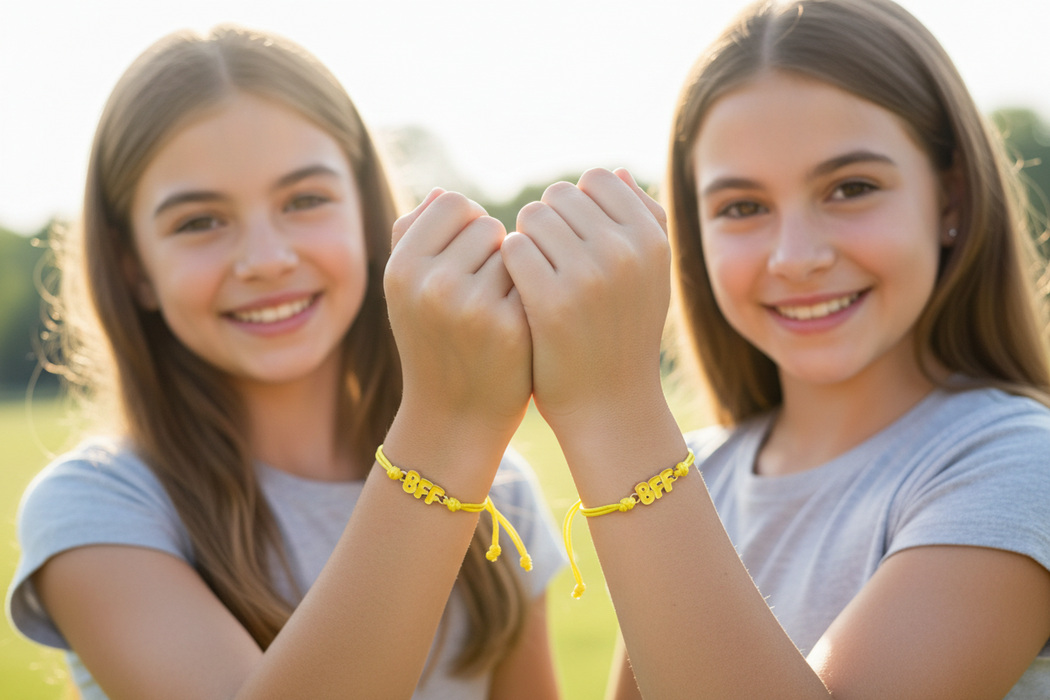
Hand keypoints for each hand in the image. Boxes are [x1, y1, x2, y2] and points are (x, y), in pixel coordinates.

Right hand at [385, 189, 532, 446]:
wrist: (455, 416)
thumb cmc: (433, 341)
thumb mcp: (406, 291)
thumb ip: (414, 235)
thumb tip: (441, 192)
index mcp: (401, 268)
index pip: (451, 202)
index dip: (467, 223)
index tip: (470, 252)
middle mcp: (432, 284)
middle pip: (487, 224)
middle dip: (493, 249)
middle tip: (484, 288)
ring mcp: (473, 307)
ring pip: (516, 251)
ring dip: (516, 271)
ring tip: (498, 307)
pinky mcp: (511, 328)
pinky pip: (535, 281)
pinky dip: (532, 296)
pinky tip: (519, 324)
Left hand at [501, 168, 670, 440]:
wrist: (610, 406)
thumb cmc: (623, 334)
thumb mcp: (649, 277)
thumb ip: (641, 220)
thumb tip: (614, 172)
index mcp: (652, 239)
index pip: (597, 179)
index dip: (575, 205)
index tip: (571, 238)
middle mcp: (626, 251)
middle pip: (559, 195)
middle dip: (546, 222)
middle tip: (547, 261)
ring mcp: (590, 276)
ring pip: (532, 217)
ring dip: (524, 241)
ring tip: (532, 275)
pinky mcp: (552, 302)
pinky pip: (513, 249)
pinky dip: (508, 266)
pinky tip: (517, 290)